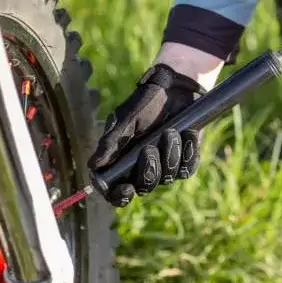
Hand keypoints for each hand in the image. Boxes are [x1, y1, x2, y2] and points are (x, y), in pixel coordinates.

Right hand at [88, 64, 205, 206]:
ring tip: (170, 131)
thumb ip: (111, 143)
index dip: (119, 196)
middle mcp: (141, 167)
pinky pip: (187, 169)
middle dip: (148, 169)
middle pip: (143, 187)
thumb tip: (94, 165)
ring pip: (167, 178)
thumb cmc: (145, 101)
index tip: (126, 188)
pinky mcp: (185, 160)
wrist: (176, 87)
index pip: (115, 191)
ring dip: (169, 155)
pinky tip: (187, 133)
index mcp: (120, 161)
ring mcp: (164, 165)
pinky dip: (187, 151)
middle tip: (149, 147)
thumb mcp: (126, 118)